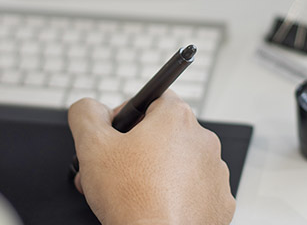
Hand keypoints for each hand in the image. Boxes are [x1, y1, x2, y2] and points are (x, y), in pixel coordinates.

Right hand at [68, 92, 235, 224]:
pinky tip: (156, 207)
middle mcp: (203, 140)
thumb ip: (86, 113)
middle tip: (116, 172)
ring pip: (180, 163)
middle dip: (138, 149)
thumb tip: (90, 108)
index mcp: (176, 118)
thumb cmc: (131, 198)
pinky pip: (195, 190)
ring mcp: (215, 172)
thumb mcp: (91, 145)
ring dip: (158, 172)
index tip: (115, 138)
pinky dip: (177, 196)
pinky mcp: (220, 201)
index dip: (128, 117)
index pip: (153, 99)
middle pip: (165, 133)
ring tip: (134, 194)